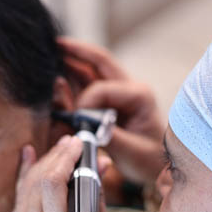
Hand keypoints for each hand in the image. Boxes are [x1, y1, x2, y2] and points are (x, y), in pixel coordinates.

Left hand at [9, 135, 113, 211]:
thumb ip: (96, 205)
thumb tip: (98, 168)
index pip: (54, 187)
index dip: (65, 158)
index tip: (78, 145)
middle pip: (37, 184)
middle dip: (55, 157)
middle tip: (71, 142)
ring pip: (25, 192)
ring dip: (42, 166)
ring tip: (59, 150)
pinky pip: (18, 205)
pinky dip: (25, 180)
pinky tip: (29, 157)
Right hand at [59, 37, 165, 183]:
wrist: (157, 168)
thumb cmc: (149, 160)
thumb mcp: (131, 152)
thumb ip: (108, 136)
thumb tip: (84, 124)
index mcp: (139, 95)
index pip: (102, 88)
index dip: (84, 101)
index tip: (76, 120)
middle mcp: (129, 88)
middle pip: (100, 62)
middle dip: (77, 51)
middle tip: (55, 43)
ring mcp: (119, 93)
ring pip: (92, 70)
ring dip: (73, 61)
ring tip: (53, 53)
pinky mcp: (110, 102)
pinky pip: (89, 85)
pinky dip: (73, 79)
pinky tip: (59, 75)